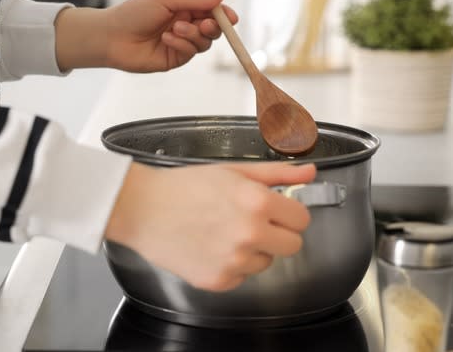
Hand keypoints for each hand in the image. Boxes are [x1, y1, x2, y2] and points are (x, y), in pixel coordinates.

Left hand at [54, 0, 237, 72]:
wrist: (112, 36)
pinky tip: (166, 39)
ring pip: (204, 43)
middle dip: (213, 27)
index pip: (211, 11)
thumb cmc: (135, 12)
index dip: (223, 14)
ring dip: (193, 35)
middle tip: (206, 24)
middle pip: (213, 29)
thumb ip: (195, 0)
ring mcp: (181, 43)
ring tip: (175, 29)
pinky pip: (190, 53)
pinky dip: (182, 45)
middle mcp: (185, 25)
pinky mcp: (175, 58)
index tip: (231, 18)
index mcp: (183, 8)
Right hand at [105, 162, 314, 291]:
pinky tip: (212, 247)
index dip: (290, 213)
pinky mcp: (218, 281)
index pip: (302, 219)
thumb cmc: (183, 187)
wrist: (142, 209)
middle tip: (253, 221)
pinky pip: (241, 278)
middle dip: (278, 233)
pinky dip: (231, 266)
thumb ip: (277, 173)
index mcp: (257, 202)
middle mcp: (250, 234)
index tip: (277, 210)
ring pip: (266, 262)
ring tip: (224, 232)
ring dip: (253, 250)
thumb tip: (309, 172)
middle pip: (292, 245)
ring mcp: (234, 261)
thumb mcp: (234, 171)